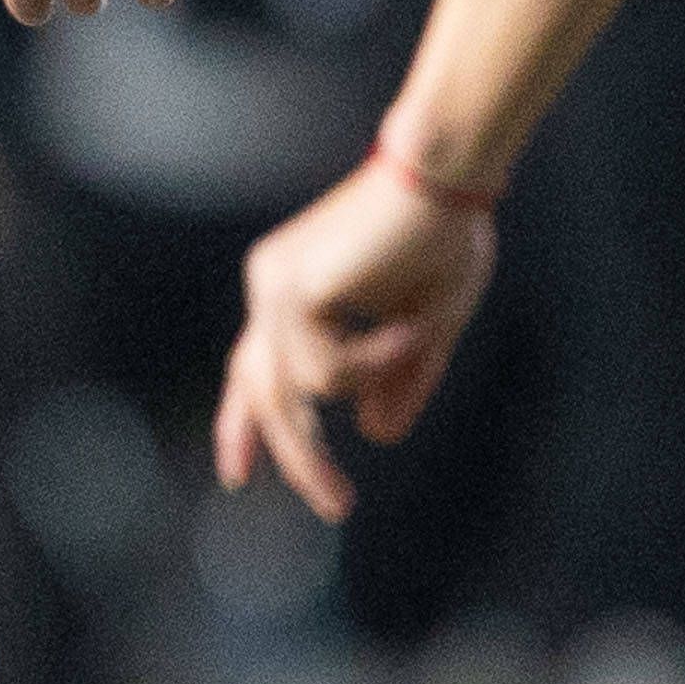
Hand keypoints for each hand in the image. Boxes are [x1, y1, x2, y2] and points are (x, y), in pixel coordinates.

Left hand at [214, 151, 496, 517]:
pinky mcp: (294, 289)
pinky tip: (409, 326)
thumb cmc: (443, 238)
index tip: (237, 478)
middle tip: (337, 505)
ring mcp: (275, 287)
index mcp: (292, 293)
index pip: (251, 371)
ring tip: (420, 339)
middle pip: (264, 395)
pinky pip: (328, 371)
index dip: (242, 425)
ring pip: (303, 391)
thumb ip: (398, 380)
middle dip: (298, 457)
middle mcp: (271, 288)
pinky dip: (377, 363)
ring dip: (374, 380)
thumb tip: (377, 433)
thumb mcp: (426, 328)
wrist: (447, 178)